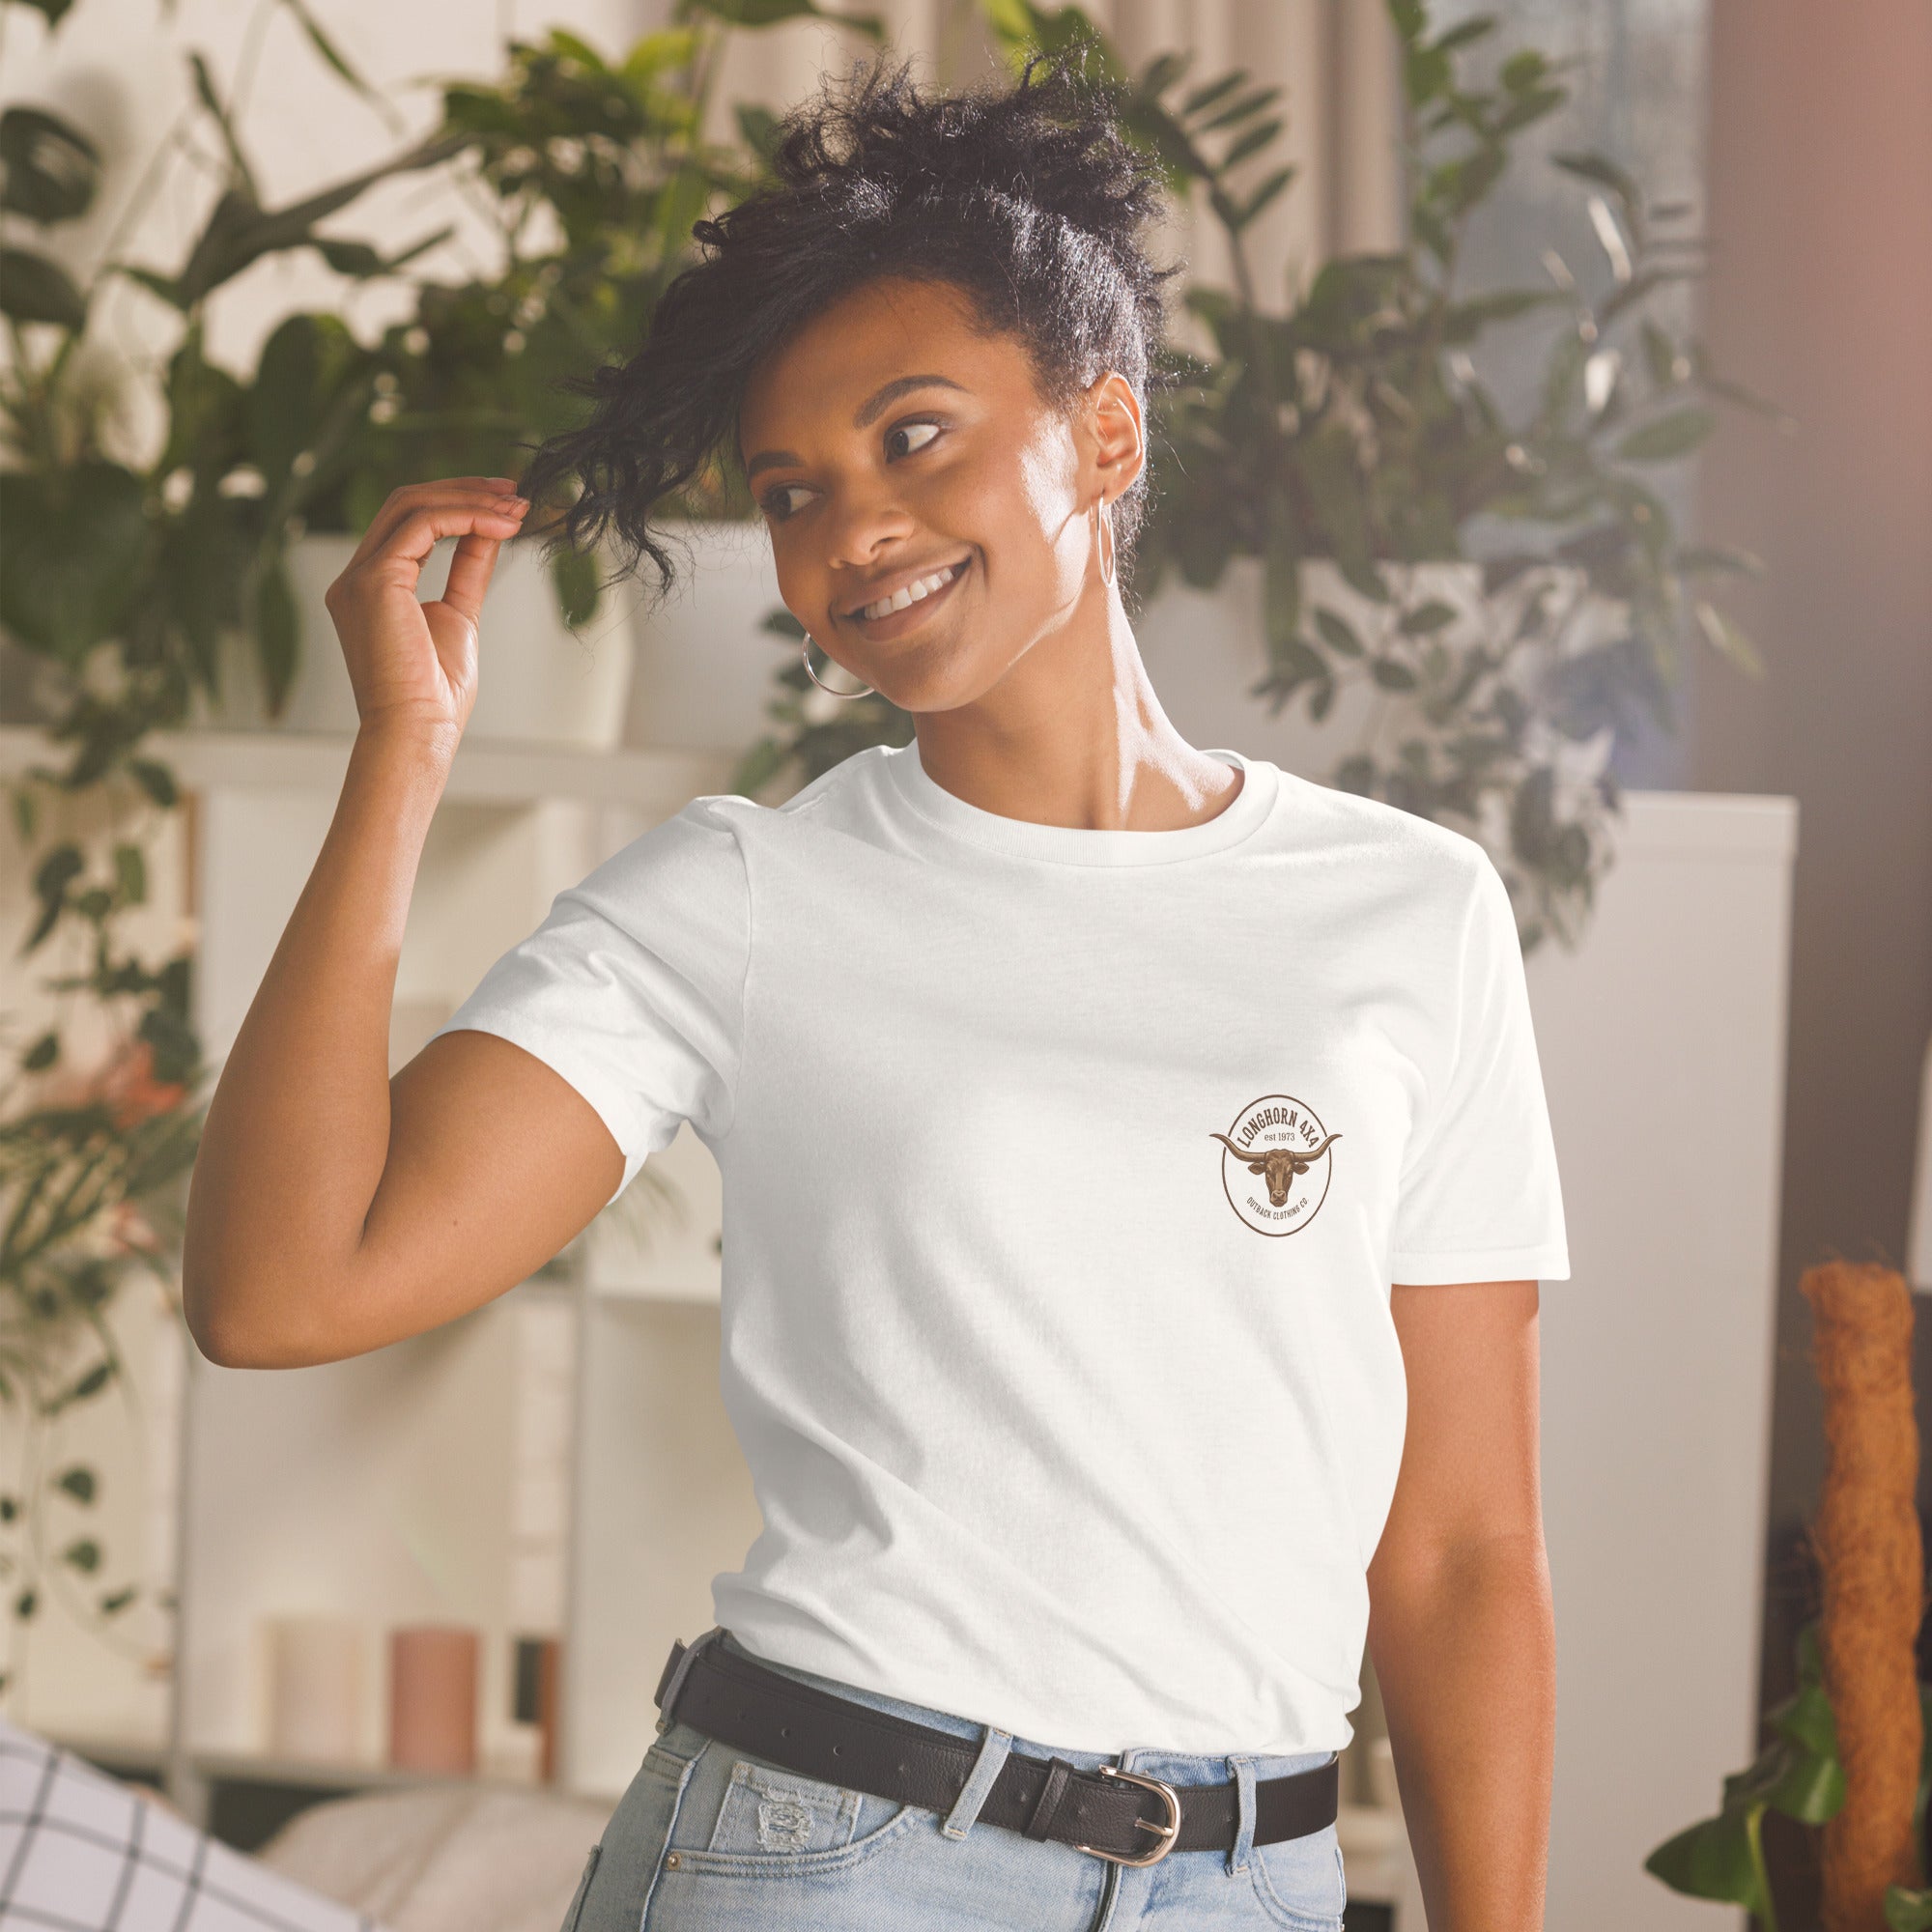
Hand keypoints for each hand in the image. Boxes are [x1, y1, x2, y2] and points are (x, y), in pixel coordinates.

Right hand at [322, 475, 530, 743]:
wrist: (417, 731)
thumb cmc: (435, 694)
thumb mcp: (459, 616)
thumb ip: (467, 570)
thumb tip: (490, 530)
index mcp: (371, 587)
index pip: (409, 523)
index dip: (458, 504)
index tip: (505, 503)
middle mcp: (355, 577)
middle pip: (406, 504)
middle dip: (465, 491)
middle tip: (515, 491)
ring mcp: (358, 576)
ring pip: (412, 506)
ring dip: (470, 499)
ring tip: (517, 506)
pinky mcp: (373, 580)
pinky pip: (422, 525)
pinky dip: (466, 517)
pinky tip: (502, 525)